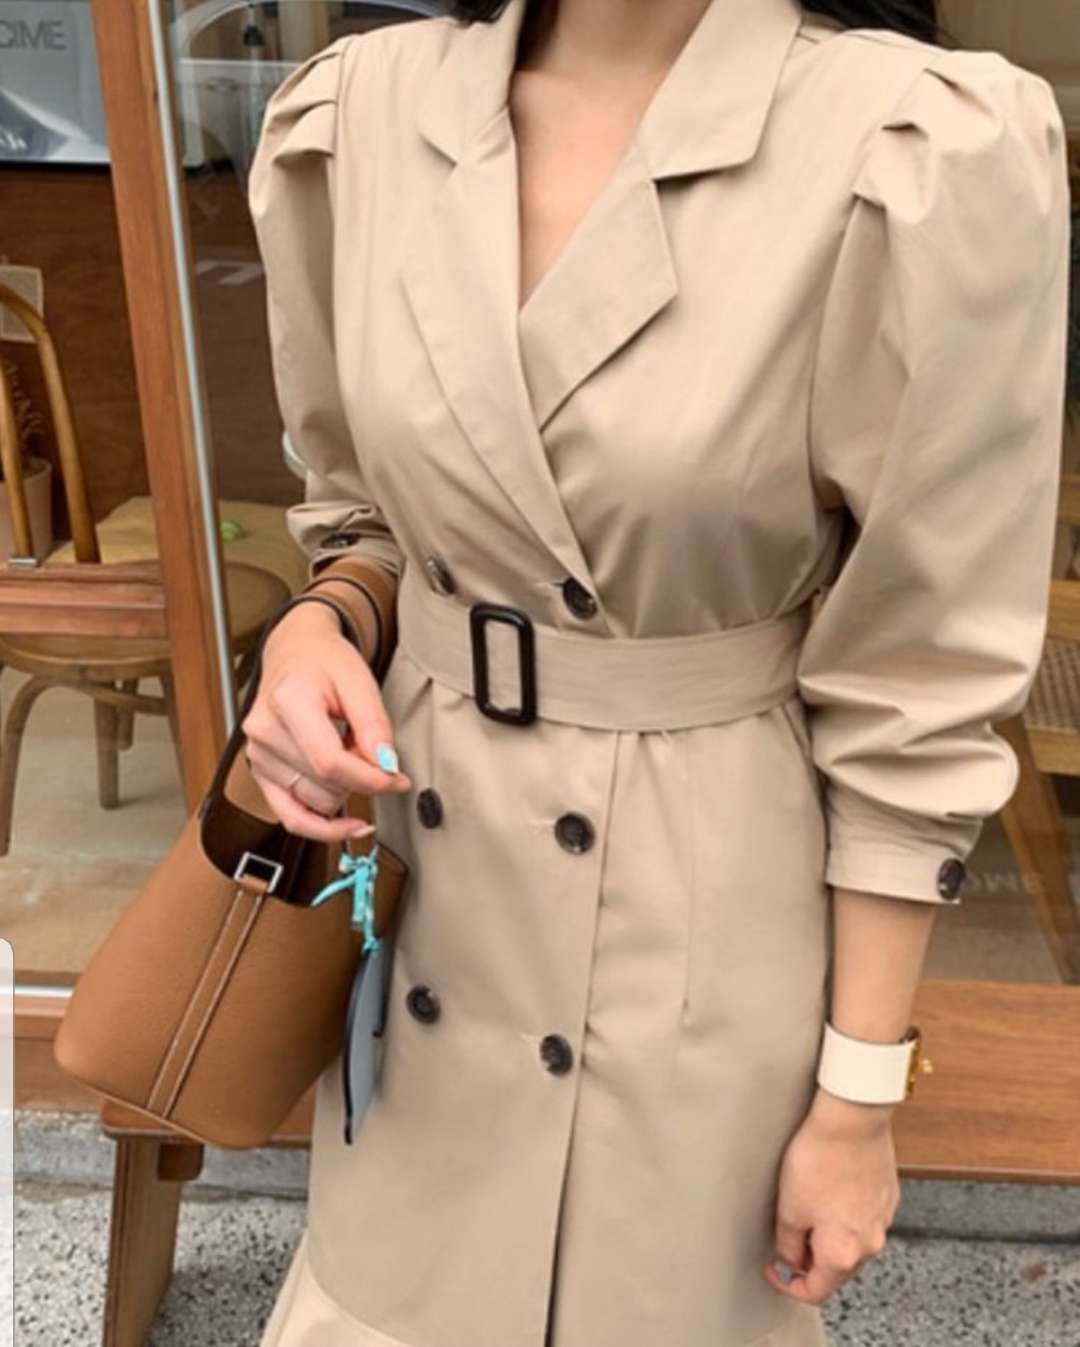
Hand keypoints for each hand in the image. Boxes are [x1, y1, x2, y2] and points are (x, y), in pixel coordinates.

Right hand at [241, 600, 411, 840]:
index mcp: (288, 700)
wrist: (295, 654)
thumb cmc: (325, 663)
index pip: (330, 762)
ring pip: (315, 803)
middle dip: (362, 779)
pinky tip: (348, 825)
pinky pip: (291, 818)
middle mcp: (264, 730)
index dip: (370, 779)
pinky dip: (323, 827)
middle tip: (375, 754)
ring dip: (345, 791)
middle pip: (325, 784)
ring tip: (350, 757)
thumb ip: (374, 724)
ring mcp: (258, 755)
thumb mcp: (360, 680)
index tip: (397, 778)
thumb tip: (385, 766)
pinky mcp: (260, 773)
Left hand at [763, 1088, 900, 1305]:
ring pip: (850, 1243)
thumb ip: (787, 1244)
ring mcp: (882, 1220)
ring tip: (806, 1206)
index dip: (788, 1284)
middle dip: (809, 1259)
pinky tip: (828, 1190)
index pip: (816, 1291)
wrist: (852, 1120)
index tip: (775, 1269)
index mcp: (844, 1254)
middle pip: (836, 1269)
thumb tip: (789, 1260)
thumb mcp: (789, 1208)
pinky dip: (844, 1216)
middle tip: (786, 1236)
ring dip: (827, 1236)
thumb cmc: (820, 1159)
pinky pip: (863, 1219)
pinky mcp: (887, 1197)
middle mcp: (870, 1244)